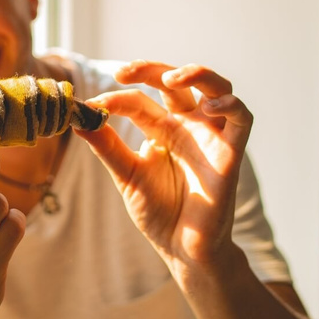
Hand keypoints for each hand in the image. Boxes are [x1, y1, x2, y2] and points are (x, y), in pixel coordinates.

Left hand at [75, 61, 252, 274]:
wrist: (182, 249)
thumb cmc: (157, 212)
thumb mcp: (127, 175)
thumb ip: (107, 146)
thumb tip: (77, 118)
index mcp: (160, 129)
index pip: (138, 101)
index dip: (115, 99)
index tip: (91, 106)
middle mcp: (187, 126)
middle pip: (176, 82)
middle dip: (151, 70)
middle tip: (124, 71)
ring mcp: (210, 136)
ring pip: (216, 87)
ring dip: (197, 74)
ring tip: (172, 79)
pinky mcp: (231, 153)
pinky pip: (241, 120)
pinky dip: (231, 105)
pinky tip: (211, 106)